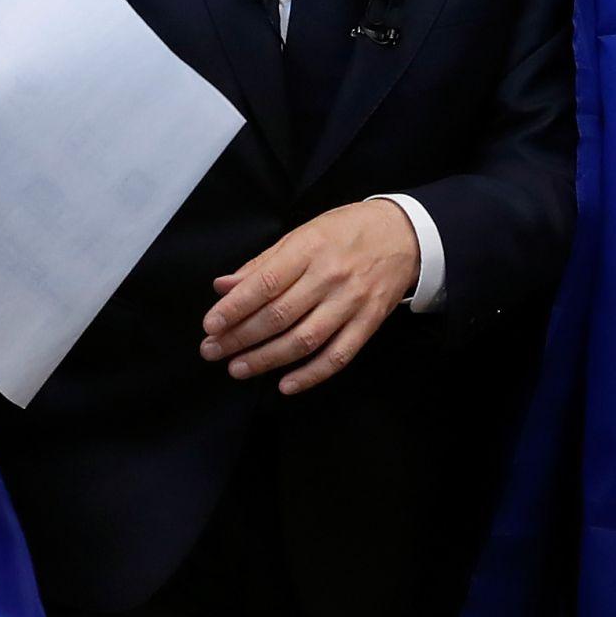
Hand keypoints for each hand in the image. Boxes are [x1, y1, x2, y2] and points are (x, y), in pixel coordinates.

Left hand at [203, 200, 420, 396]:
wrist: (405, 235)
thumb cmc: (346, 231)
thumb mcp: (303, 234)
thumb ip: (262, 263)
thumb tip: (223, 286)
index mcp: (309, 248)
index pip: (265, 283)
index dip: (235, 307)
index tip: (210, 325)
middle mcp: (330, 276)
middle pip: (279, 315)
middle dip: (241, 337)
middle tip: (212, 352)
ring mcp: (352, 302)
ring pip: (304, 339)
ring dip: (267, 359)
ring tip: (238, 369)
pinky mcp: (369, 322)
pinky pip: (338, 355)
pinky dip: (311, 374)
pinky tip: (286, 385)